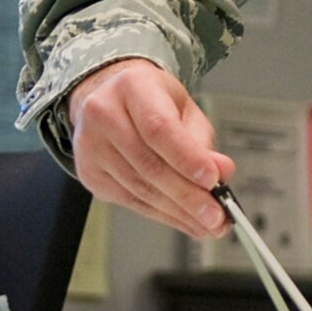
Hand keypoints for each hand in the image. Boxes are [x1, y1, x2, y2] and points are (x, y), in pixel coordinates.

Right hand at [67, 59, 234, 239]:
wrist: (108, 96)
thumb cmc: (151, 100)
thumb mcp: (183, 107)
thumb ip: (202, 140)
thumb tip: (221, 172)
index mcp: (133, 87)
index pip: (159, 129)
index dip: (187, 158)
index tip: (213, 181)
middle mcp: (104, 115)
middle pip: (149, 165)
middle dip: (188, 196)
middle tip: (217, 215)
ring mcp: (90, 147)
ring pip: (139, 188)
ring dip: (178, 212)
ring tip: (207, 223)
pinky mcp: (89, 175)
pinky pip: (130, 200)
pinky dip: (161, 214)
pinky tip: (183, 220)